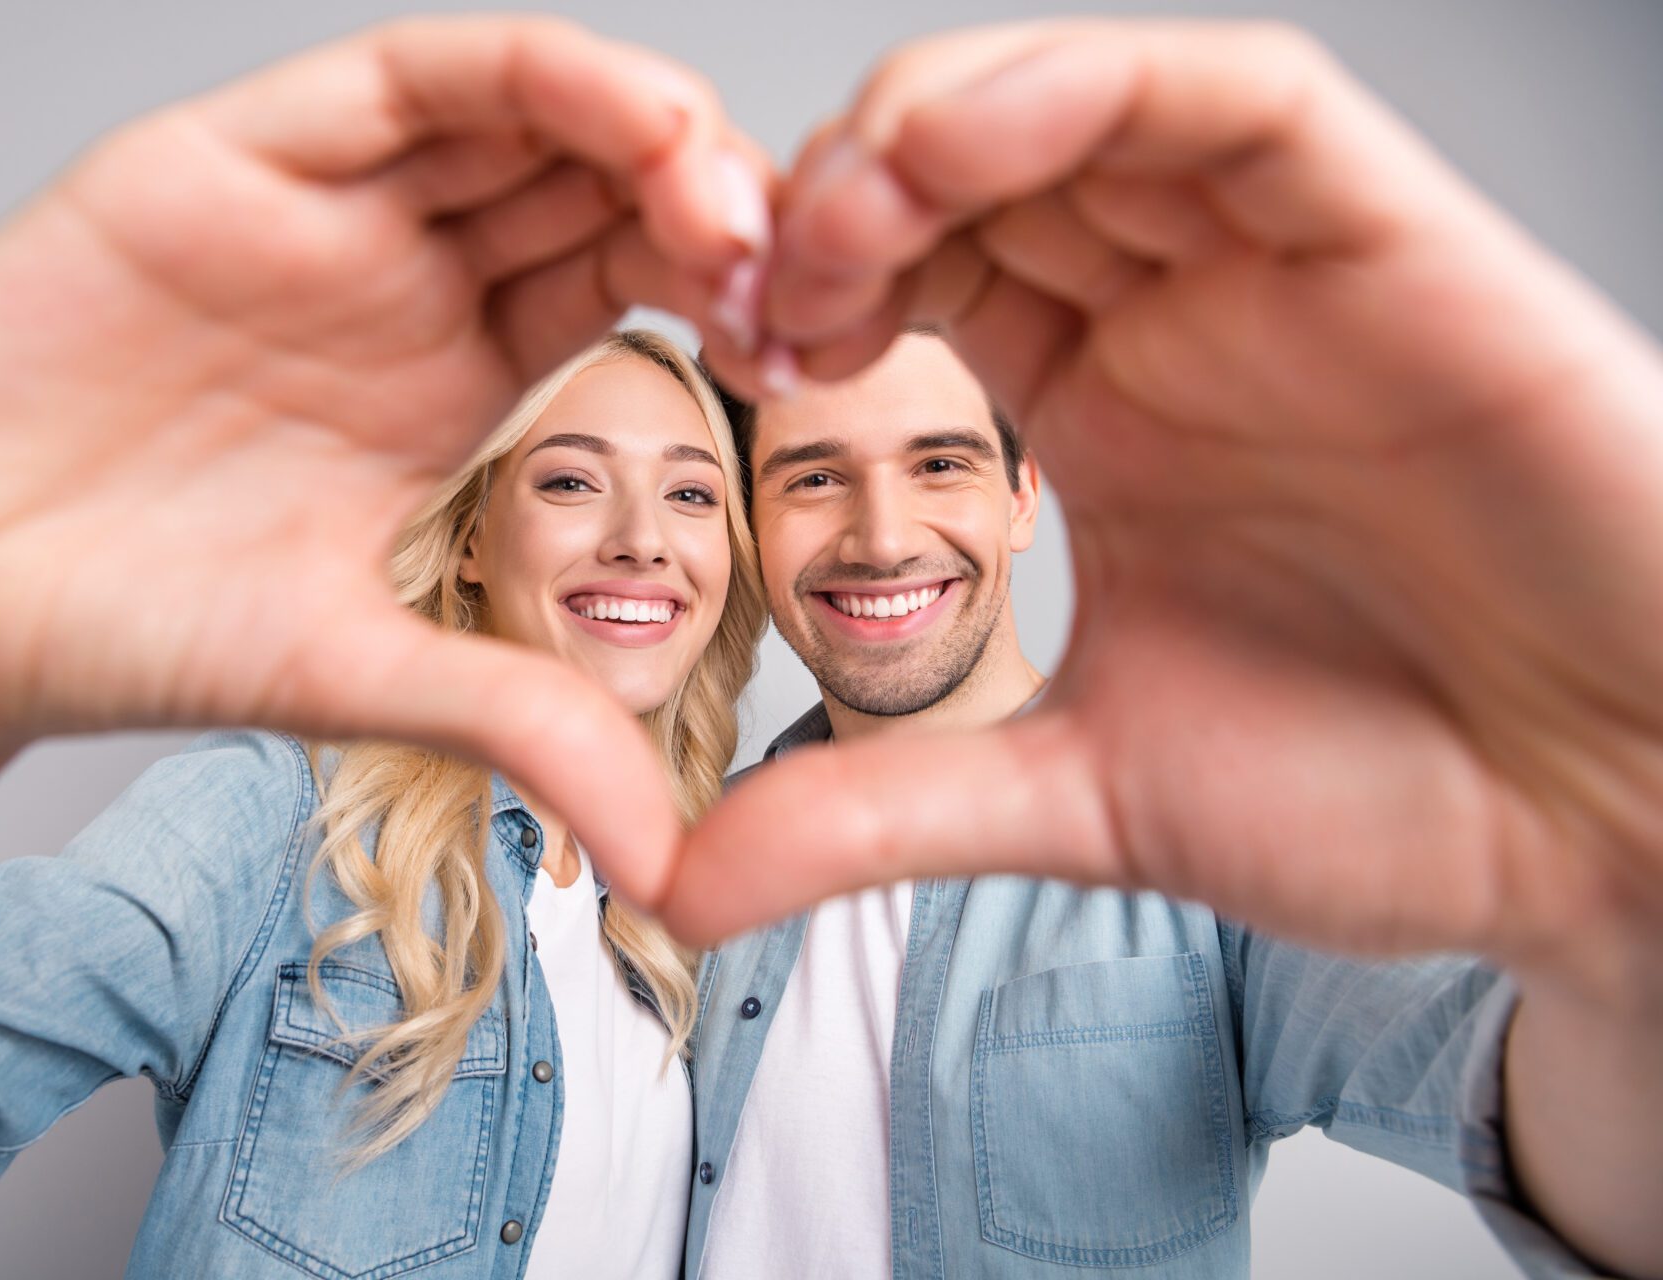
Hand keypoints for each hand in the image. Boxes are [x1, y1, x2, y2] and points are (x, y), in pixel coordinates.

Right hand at [0, 16, 769, 900]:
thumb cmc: (138, 625)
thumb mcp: (369, 675)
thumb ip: (521, 723)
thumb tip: (676, 861)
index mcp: (464, 372)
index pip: (635, 284)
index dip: (735, 294)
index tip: (814, 348)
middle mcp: (411, 274)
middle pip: (603, 180)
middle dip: (716, 198)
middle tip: (801, 258)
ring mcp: (329, 207)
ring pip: (522, 108)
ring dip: (642, 121)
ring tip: (721, 187)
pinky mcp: (230, 158)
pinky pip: (397, 81)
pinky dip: (515, 77)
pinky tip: (609, 115)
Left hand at [665, 22, 1662, 1003]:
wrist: (1608, 832)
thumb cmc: (1389, 798)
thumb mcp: (1081, 797)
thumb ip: (884, 811)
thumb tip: (688, 880)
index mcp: (1102, 418)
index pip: (919, 280)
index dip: (798, 284)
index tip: (720, 342)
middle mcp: (1178, 325)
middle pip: (974, 175)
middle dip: (837, 196)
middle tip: (747, 273)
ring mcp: (1280, 277)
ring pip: (1087, 106)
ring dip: (935, 125)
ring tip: (837, 209)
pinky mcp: (1397, 245)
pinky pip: (1242, 106)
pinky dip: (1101, 89)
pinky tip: (974, 138)